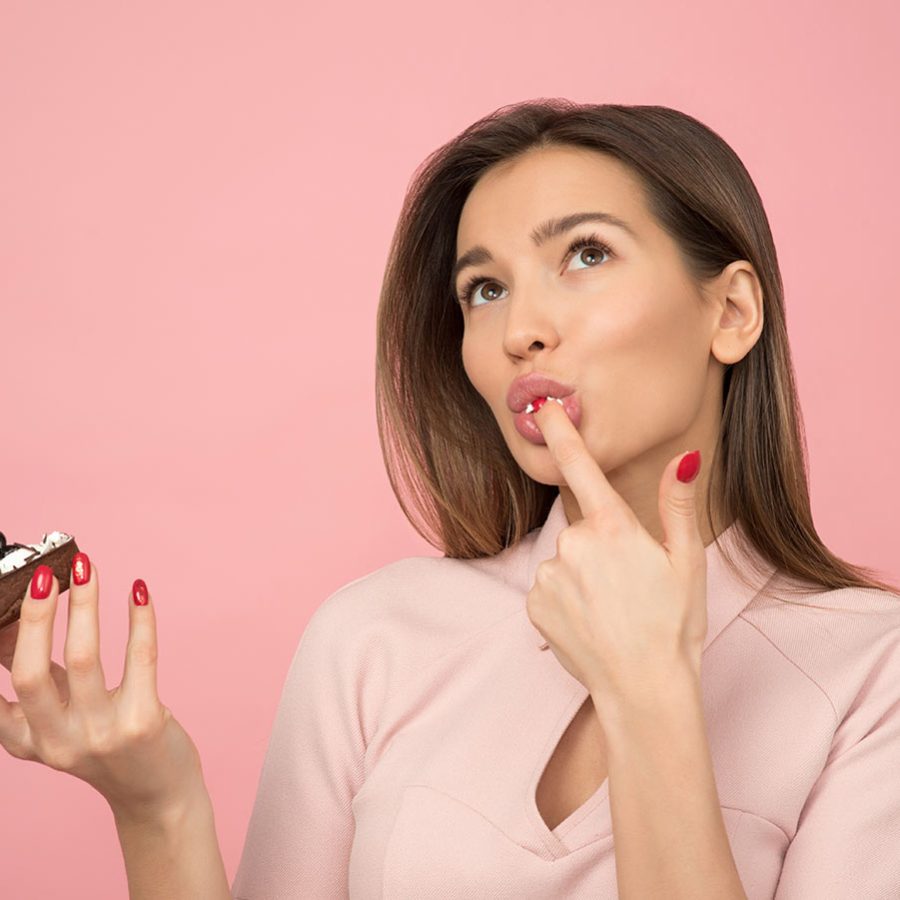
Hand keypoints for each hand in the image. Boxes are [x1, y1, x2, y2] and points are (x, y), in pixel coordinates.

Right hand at [0, 557, 201, 820]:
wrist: (156, 795)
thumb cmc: (105, 741)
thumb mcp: (60, 714)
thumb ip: (39, 672)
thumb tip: (20, 615)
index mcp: (24, 739)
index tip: (0, 598)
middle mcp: (56, 741)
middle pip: (31, 673)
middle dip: (36, 618)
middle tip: (44, 575)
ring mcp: (101, 734)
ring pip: (85, 659)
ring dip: (85, 605)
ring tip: (87, 568)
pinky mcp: (143, 723)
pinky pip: (141, 658)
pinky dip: (139, 620)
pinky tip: (138, 590)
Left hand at [526, 397, 707, 715]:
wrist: (644, 688)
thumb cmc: (674, 625)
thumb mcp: (687, 561)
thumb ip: (676, 505)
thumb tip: (684, 458)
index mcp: (614, 527)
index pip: (581, 467)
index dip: (560, 432)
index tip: (541, 406)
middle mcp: (574, 544)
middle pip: (581, 529)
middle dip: (600, 549)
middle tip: (628, 587)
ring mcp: (550, 575)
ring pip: (564, 561)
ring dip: (582, 577)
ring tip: (610, 610)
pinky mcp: (533, 604)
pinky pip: (548, 589)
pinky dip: (564, 600)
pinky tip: (589, 622)